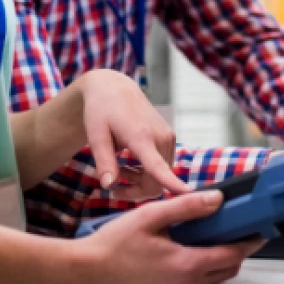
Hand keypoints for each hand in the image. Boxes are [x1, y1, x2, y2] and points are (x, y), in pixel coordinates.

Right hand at [68, 190, 263, 283]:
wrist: (87, 271)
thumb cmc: (113, 245)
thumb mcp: (150, 216)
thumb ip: (186, 206)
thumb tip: (217, 198)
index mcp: (186, 264)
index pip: (232, 255)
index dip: (250, 242)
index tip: (260, 230)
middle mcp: (185, 283)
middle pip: (228, 271)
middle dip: (239, 252)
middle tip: (242, 232)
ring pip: (214, 280)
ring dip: (223, 262)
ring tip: (220, 239)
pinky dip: (205, 271)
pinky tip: (194, 252)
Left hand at [75, 70, 188, 199]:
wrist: (115, 88)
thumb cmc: (101, 111)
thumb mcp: (96, 136)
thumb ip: (104, 162)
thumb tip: (109, 186)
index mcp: (141, 136)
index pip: (158, 166)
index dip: (172, 183)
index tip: (187, 195)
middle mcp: (161, 137)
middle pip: (157, 182)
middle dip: (137, 192)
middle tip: (112, 187)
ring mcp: (168, 137)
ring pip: (161, 177)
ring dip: (140, 182)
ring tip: (118, 171)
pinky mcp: (169, 138)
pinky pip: (163, 167)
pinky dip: (147, 173)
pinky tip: (129, 164)